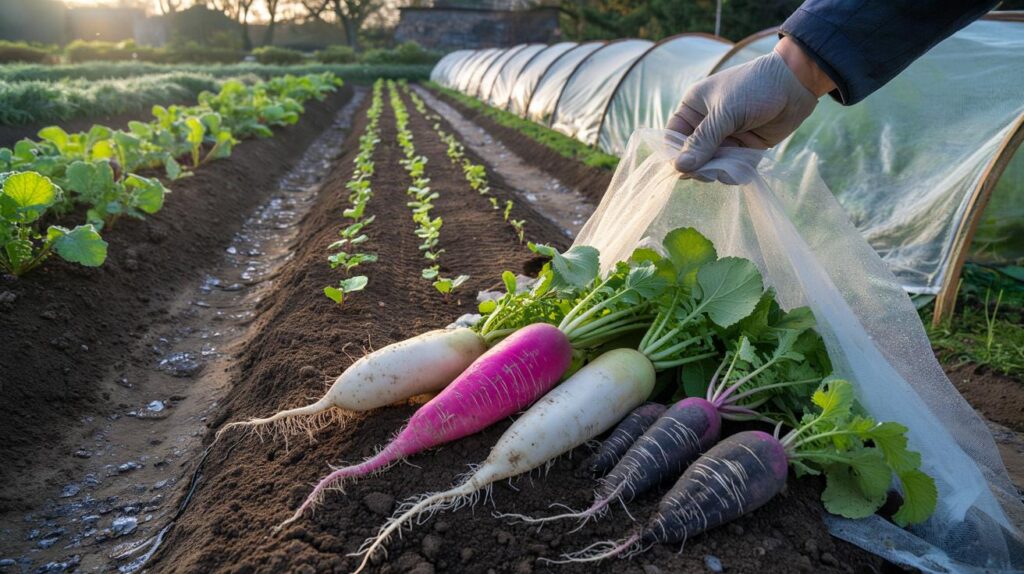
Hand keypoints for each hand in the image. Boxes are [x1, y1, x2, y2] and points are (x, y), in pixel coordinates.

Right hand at [668, 36, 835, 175]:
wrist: (795, 83)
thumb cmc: (754, 87)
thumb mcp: (725, 112)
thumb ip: (702, 141)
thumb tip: (679, 168)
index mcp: (693, 108)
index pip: (673, 137)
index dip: (675, 156)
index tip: (684, 171)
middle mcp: (706, 124)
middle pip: (692, 156)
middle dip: (700, 167)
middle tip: (710, 173)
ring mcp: (725, 137)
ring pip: (712, 165)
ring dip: (719, 172)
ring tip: (730, 170)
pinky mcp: (743, 148)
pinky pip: (732, 168)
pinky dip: (735, 173)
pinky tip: (741, 172)